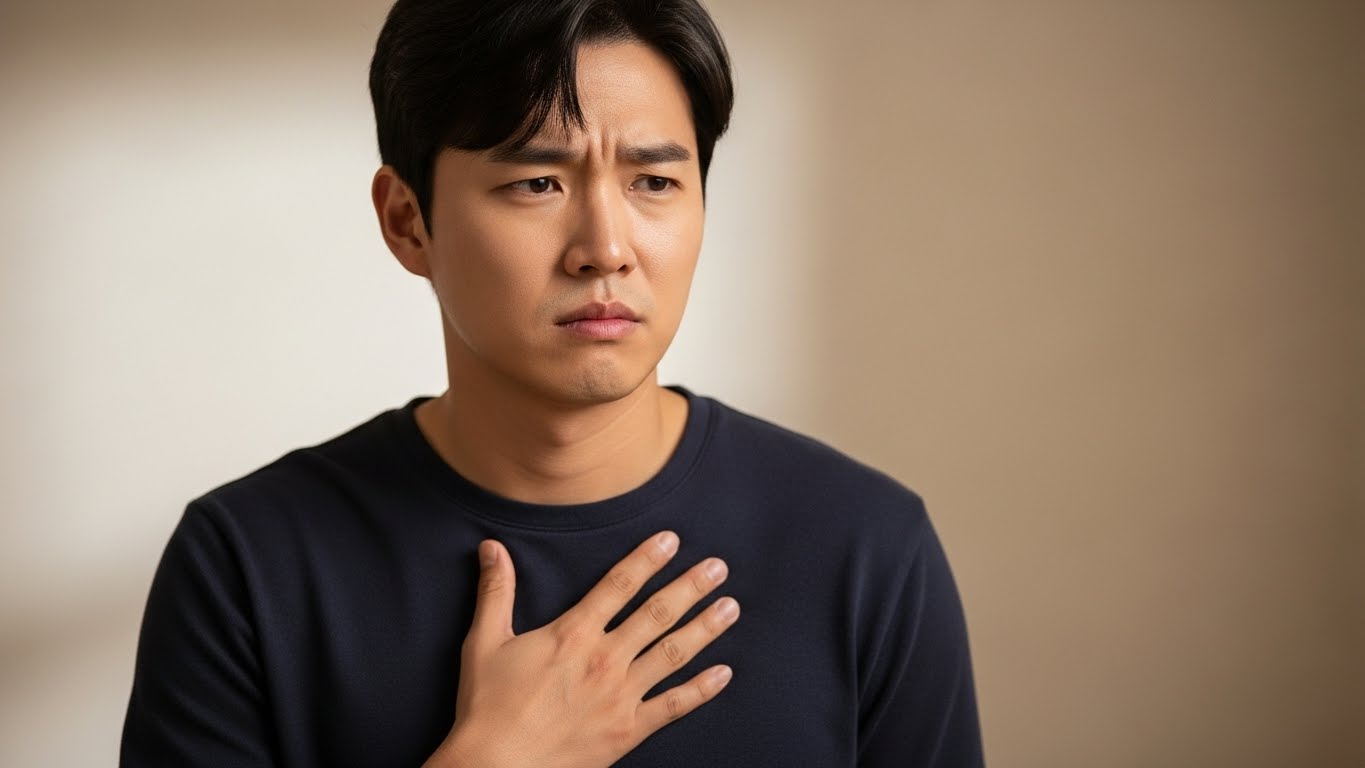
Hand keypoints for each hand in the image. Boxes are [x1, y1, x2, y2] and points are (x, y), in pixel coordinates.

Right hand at [424, 531, 739, 767]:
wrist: (495, 767)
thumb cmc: (487, 707)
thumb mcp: (484, 642)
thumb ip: (495, 592)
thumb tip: (491, 547)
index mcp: (572, 634)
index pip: (618, 585)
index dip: (647, 559)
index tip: (672, 540)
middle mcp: (604, 659)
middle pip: (657, 614)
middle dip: (690, 587)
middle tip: (719, 567)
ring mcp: (620, 696)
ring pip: (672, 653)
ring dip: (705, 628)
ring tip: (731, 607)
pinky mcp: (628, 731)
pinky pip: (673, 706)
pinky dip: (702, 690)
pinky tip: (724, 673)